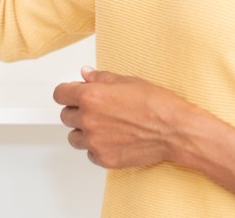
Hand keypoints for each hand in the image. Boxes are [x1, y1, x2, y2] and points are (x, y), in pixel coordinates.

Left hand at [53, 67, 189, 169]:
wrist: (174, 130)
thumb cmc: (156, 104)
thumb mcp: (128, 81)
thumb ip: (100, 78)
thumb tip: (86, 74)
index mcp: (91, 97)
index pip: (60, 94)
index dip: (67, 92)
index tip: (72, 93)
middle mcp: (88, 120)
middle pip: (65, 116)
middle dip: (77, 110)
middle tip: (97, 108)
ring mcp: (95, 142)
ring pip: (74, 137)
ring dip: (84, 131)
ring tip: (104, 125)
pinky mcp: (104, 158)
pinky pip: (90, 153)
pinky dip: (97, 147)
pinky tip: (113, 138)